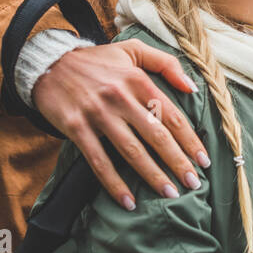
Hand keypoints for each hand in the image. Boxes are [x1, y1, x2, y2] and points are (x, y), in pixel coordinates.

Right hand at [32, 40, 210, 209]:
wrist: (48, 63)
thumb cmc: (96, 61)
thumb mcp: (132, 51)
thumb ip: (165, 63)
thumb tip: (192, 88)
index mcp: (138, 80)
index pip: (172, 115)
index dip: (190, 140)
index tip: (204, 160)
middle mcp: (120, 97)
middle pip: (156, 136)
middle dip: (178, 162)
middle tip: (193, 184)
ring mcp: (98, 114)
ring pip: (131, 151)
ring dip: (153, 176)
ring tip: (170, 194)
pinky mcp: (76, 128)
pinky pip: (99, 161)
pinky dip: (115, 184)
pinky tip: (129, 201)